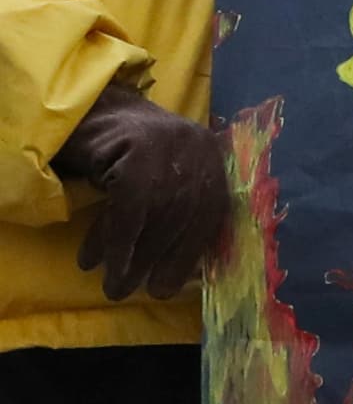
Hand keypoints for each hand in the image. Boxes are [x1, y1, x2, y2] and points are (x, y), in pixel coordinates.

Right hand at [51, 86, 228, 301]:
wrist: (89, 112)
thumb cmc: (124, 154)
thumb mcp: (163, 180)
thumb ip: (179, 212)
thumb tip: (185, 274)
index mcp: (213, 158)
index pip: (211, 213)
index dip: (189, 254)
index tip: (168, 288)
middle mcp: (198, 148)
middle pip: (185, 216)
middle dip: (159, 261)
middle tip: (134, 292)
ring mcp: (170, 144)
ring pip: (157, 214)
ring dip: (131, 257)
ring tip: (113, 286)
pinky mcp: (138, 146)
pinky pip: (129, 207)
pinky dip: (113, 240)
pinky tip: (94, 260)